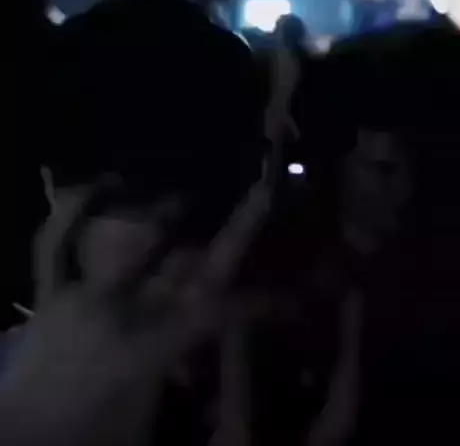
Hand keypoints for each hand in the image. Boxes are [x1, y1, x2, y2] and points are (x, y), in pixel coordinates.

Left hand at [0, 178, 270, 445]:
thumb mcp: (147, 421)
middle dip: (236, 230)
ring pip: (131, 236)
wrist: (17, 442)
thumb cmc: (85, 441)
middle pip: (187, 260)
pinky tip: (101, 182)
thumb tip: (208, 355)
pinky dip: (75, 207)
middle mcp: (117, 308)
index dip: (260, 303)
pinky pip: (54, 240)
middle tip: (265, 196)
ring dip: (165, 211)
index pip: (218, 312)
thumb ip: (182, 379)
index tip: (290, 302)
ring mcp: (79, 292)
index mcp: (144, 349)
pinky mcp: (49, 291)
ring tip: (189, 197)